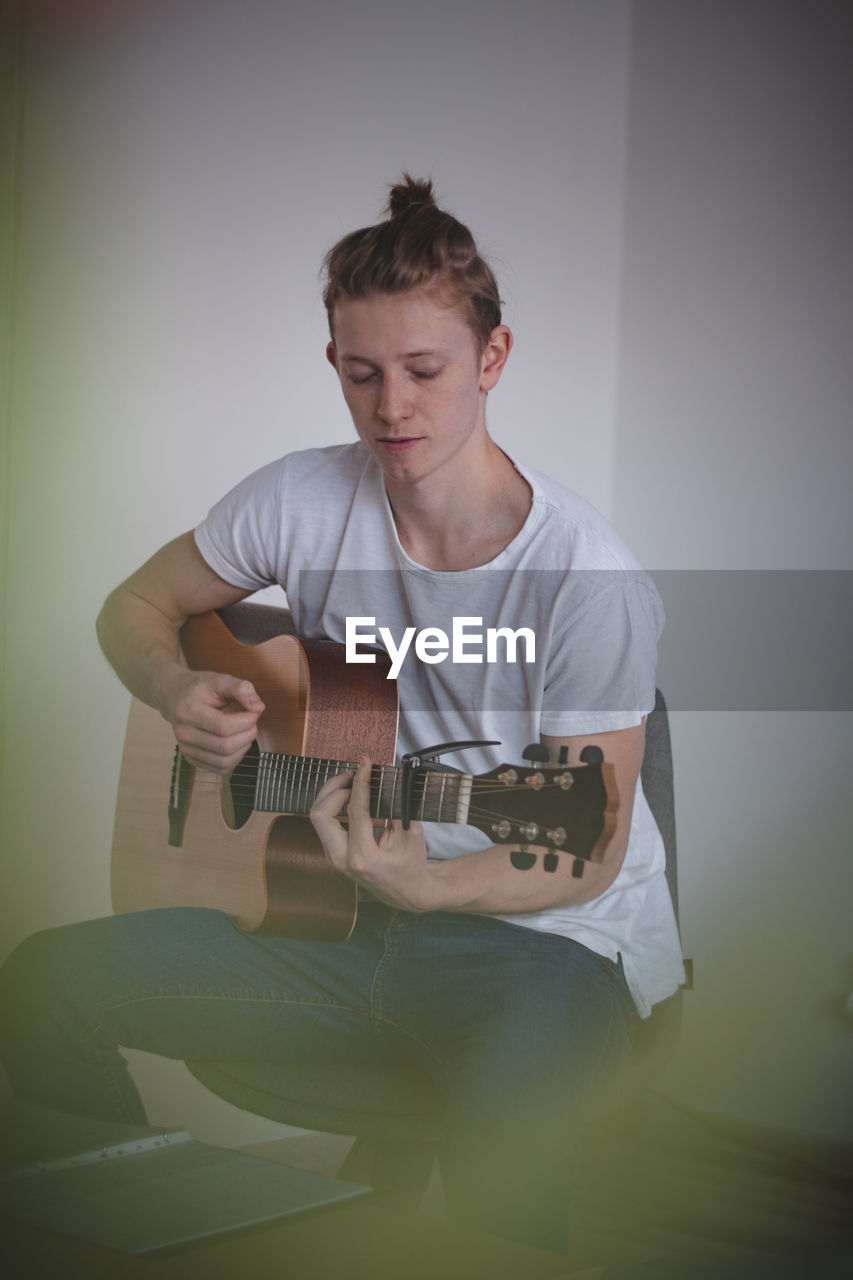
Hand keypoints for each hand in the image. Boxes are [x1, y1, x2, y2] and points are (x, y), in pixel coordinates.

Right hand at [161, 667, 264, 772]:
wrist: (175, 696)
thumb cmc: (200, 688)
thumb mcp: (219, 679)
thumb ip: (241, 688)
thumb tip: (258, 707)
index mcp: (188, 711)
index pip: (223, 727)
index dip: (246, 721)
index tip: (254, 711)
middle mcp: (183, 734)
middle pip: (226, 747)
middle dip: (248, 734)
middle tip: (251, 721)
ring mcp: (186, 749)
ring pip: (225, 762)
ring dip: (243, 748)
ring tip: (244, 731)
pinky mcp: (191, 759)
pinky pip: (221, 768)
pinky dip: (236, 758)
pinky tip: (236, 742)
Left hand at [309, 758, 432, 910]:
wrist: (408, 892)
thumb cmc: (412, 863)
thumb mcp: (411, 833)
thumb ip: (394, 806)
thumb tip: (381, 779)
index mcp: (363, 857)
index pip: (355, 810)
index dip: (360, 782)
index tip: (366, 764)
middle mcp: (342, 859)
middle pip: (320, 814)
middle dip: (334, 788)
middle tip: (353, 775)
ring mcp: (334, 858)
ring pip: (317, 817)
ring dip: (332, 795)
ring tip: (352, 783)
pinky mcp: (333, 853)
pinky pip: (325, 823)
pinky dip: (334, 805)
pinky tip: (351, 797)